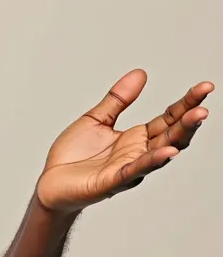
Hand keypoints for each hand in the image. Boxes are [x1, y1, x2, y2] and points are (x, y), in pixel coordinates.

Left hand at [36, 70, 212, 213]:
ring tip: (197, 118)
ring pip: (160, 152)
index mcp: (136, 137)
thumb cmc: (73, 156)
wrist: (51, 183)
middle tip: (205, 105)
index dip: (187, 103)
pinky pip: (136, 170)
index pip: (169, 118)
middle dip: (190, 119)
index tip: (206, 87)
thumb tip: (140, 74)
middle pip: (172, 134)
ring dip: (179, 136)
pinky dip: (151, 161)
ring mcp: (129, 168)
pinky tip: (168, 152)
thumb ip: (118, 100)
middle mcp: (138, 153)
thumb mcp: (96, 119)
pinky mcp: (113, 181)